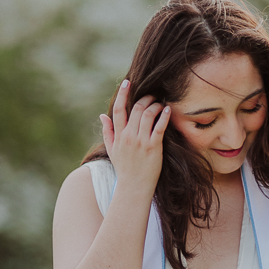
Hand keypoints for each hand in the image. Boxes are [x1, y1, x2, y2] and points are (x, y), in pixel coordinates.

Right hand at [100, 79, 170, 194]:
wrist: (134, 187)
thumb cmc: (124, 168)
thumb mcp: (112, 150)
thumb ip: (107, 131)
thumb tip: (102, 115)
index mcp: (118, 135)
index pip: (118, 110)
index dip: (122, 94)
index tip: (127, 82)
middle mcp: (129, 136)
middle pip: (136, 109)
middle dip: (145, 98)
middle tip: (152, 95)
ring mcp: (141, 141)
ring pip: (148, 114)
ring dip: (155, 104)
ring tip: (160, 103)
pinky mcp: (153, 147)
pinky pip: (159, 126)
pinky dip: (163, 115)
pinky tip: (167, 109)